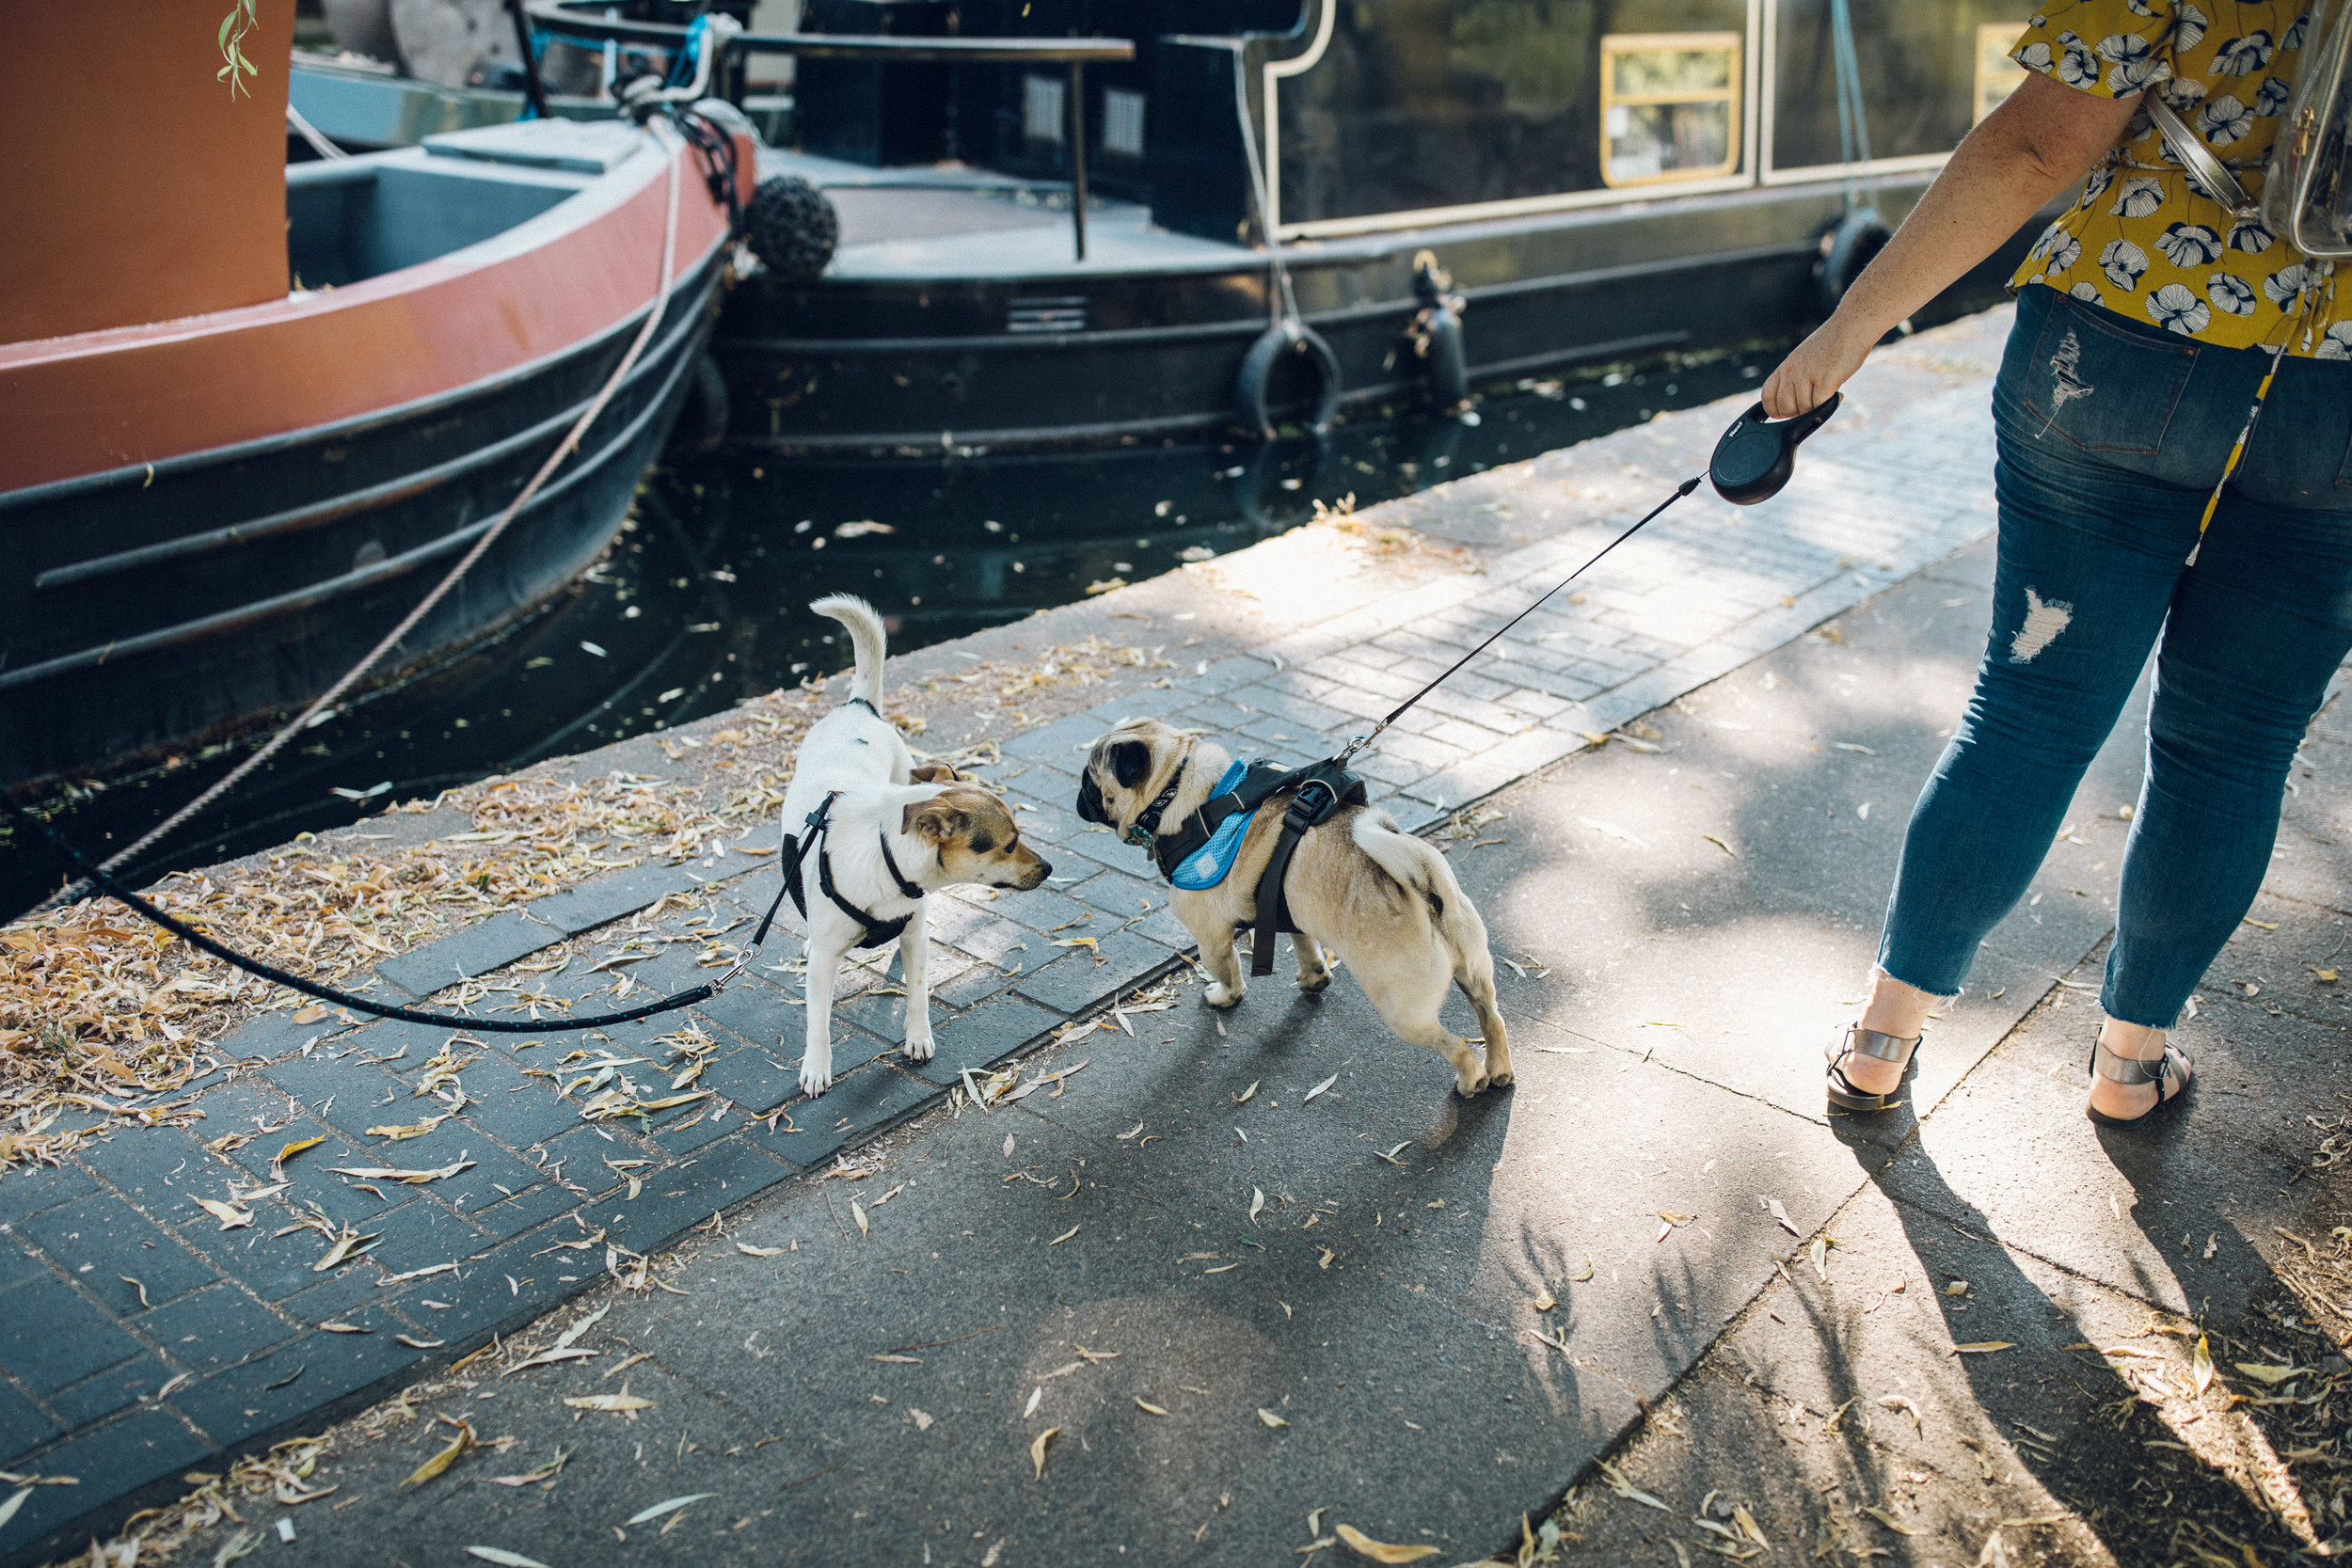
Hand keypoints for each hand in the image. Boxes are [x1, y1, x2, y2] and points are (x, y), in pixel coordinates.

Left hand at [1761, 313, 1877, 418]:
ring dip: (1818, 408)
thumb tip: (1791, 406)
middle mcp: (1792, 371)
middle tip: (1814, 403)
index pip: (1767, 397)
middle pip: (1785, 408)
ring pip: (1804, 409)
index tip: (1788, 413)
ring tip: (1828, 393)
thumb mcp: (1804, 359)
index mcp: (1785, 367)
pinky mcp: (1825, 380)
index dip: (1775, 410)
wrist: (1852, 325)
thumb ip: (1795, 379)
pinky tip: (1838, 394)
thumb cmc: (1832, 344)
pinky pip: (1820, 406)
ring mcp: (1807, 375)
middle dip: (1799, 413)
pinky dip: (1830, 405)